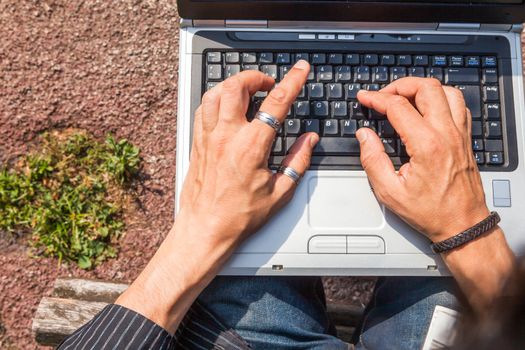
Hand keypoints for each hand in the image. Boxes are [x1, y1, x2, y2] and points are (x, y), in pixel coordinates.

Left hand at [178, 60, 317, 251]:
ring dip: (233, 84)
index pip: (275, 103)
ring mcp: (208, 138)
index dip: (292, 81)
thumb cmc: (238, 216)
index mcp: (251, 147)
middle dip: (255, 76)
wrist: (205, 229)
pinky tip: (225, 106)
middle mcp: (226, 137)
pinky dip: (216, 99)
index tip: (300, 70)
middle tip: (268, 82)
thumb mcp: (279, 192)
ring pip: (215, 93)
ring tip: (247, 89)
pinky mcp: (197, 143)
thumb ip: (298, 161)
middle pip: (237, 87)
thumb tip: (309, 141)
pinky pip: (203, 109)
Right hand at [356, 77, 488, 242]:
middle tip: (383, 95)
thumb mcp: (390, 192)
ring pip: (447, 91)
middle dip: (399, 85)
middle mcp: (447, 134)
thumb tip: (365, 135)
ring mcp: (460, 134)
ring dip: (422, 89)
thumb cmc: (430, 212)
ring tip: (404, 98)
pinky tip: (426, 108)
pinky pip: (459, 105)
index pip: (398, 106)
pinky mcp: (466, 139)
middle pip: (427, 88)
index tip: (364, 98)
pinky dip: (441, 98)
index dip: (376, 98)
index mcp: (427, 145)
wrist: (462, 225)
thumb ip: (373, 160)